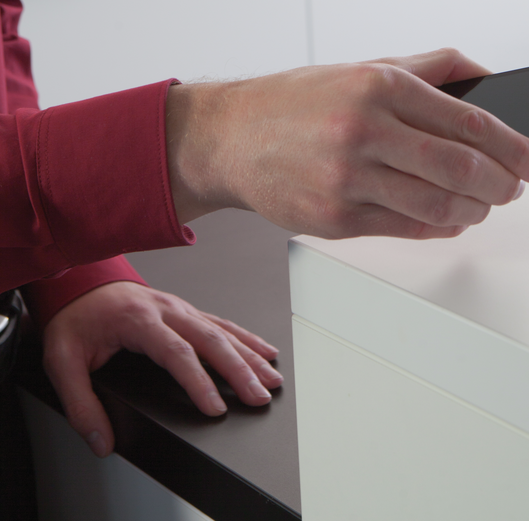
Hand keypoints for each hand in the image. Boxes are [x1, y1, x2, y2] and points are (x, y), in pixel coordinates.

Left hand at [42, 282, 282, 457]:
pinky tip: (264, 350)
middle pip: (211, 339)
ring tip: (271, 379)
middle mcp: (166, 310)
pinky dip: (246, 338)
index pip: (176, 353)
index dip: (198, 381)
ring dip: (250, 355)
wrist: (80, 284)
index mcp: (139, 319)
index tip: (216, 407)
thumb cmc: (75, 319)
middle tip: (259, 396)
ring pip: (222, 330)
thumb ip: (80, 404)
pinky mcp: (185, 311)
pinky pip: (221, 323)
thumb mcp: (61, 361)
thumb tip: (101, 441)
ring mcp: (179, 307)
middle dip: (239, 370)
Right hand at [167, 48, 528, 238]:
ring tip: (485, 201)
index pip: (470, 123)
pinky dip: (442, 225)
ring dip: (476, 208)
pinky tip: (452, 215)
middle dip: (505, 183)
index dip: (518, 149)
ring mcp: (349, 178)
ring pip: (439, 204)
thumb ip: (430, 67)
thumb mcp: (365, 65)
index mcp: (380, 85)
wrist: (230, 136)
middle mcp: (365, 129)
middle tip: (518, 187)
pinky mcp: (336, 218)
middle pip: (461, 168)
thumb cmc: (298, 100)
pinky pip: (408, 228)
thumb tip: (485, 74)